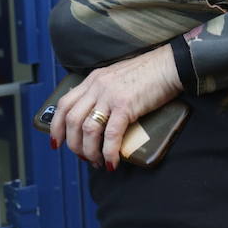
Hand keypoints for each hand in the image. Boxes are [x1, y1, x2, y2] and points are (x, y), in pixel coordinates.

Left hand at [49, 44, 181, 169]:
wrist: (171, 65)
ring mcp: (110, 96)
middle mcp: (97, 86)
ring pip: (87, 129)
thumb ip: (105, 92)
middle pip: (72, 120)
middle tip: (83, 157)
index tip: (57, 142)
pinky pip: (110, 134)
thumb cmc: (150, 73)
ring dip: (89, 151)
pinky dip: (108, 152)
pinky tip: (111, 162)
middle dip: (73, 145)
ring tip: (97, 162)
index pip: (65, 104)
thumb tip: (101, 116)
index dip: (57, 126)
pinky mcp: (125, 105)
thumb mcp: (118, 77)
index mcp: (93, 80)